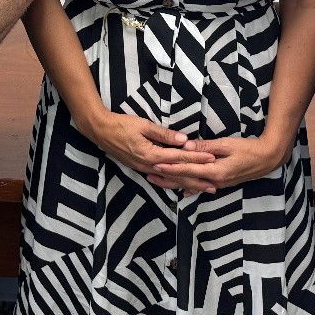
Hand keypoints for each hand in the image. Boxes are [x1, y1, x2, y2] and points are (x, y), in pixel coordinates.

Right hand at [78, 109, 213, 176]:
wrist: (100, 131)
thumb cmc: (121, 124)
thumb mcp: (143, 125)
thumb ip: (164, 134)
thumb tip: (184, 140)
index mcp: (151, 155)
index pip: (179, 158)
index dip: (196, 158)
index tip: (212, 159)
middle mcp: (148, 166)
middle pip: (176, 175)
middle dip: (196, 180)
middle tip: (214, 187)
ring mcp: (143, 169)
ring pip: (170, 179)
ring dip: (187, 184)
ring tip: (202, 189)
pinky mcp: (140, 168)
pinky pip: (161, 178)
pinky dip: (173, 182)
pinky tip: (180, 185)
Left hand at [147, 135, 290, 192]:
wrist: (267, 159)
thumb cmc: (248, 149)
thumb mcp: (226, 144)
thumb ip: (206, 147)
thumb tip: (187, 146)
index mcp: (215, 171)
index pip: (187, 169)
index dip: (170, 167)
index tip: (155, 165)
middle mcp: (215, 181)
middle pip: (187, 180)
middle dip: (167, 178)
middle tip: (148, 175)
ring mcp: (219, 184)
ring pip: (192, 185)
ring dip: (175, 183)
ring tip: (158, 182)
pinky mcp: (223, 183)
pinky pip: (203, 186)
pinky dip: (192, 188)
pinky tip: (183, 192)